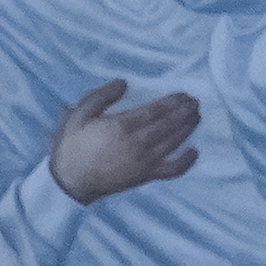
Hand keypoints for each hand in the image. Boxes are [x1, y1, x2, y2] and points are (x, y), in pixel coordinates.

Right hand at [50, 79, 201, 204]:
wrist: (68, 182)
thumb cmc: (72, 146)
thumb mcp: (79, 114)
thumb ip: (101, 96)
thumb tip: (124, 83)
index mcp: (121, 126)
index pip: (156, 111)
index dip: (173, 102)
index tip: (184, 95)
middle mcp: (137, 143)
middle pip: (169, 124)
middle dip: (184, 112)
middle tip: (195, 102)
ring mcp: (144, 162)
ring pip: (173, 142)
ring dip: (188, 128)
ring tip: (196, 117)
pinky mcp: (145, 177)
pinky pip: (172, 170)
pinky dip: (186, 162)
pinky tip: (194, 151)